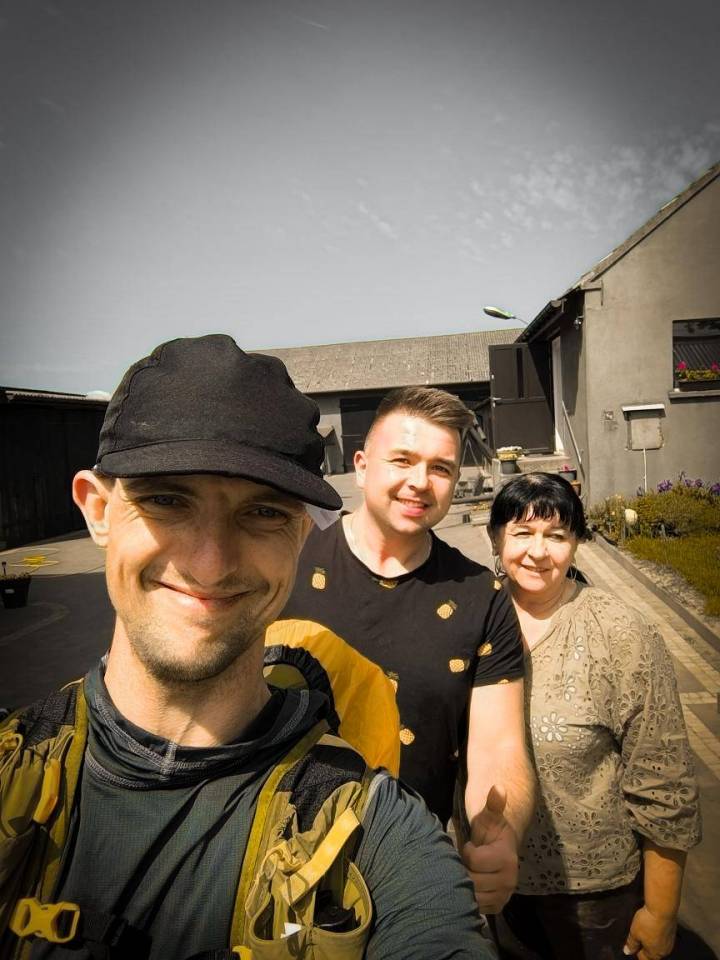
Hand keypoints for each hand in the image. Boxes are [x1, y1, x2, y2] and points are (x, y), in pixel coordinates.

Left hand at [461, 784, 518, 913]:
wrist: (500, 851)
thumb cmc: (490, 832)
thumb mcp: (489, 817)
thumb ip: (493, 804)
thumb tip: (498, 787)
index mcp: (506, 859)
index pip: (474, 860)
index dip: (467, 851)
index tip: (471, 845)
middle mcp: (509, 881)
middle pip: (472, 880)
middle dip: (465, 868)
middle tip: (467, 860)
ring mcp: (504, 896)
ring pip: (473, 895)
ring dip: (466, 883)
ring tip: (469, 870)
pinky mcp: (498, 907)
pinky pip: (477, 906)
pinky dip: (470, 896)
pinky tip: (471, 883)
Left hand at [623, 905, 676, 958]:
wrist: (663, 908)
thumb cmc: (648, 922)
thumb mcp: (634, 932)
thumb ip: (631, 944)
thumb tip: (628, 951)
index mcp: (654, 954)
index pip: (643, 959)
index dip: (636, 952)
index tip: (632, 944)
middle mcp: (664, 951)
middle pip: (652, 953)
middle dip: (644, 947)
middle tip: (637, 936)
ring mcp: (670, 942)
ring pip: (658, 945)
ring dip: (651, 940)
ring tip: (645, 929)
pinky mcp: (672, 932)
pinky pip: (663, 937)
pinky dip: (657, 933)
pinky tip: (653, 925)